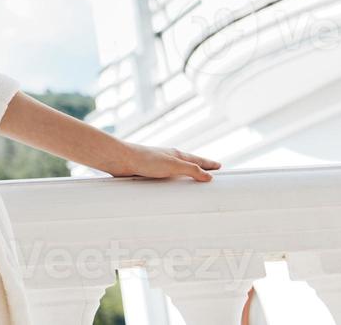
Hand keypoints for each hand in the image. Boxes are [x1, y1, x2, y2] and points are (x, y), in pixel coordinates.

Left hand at [105, 142, 220, 181]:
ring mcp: (159, 165)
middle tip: (210, 173)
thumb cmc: (145, 159)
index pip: (198, 160)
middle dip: (199, 169)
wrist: (120, 159)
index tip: (219, 166)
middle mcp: (168, 158)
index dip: (209, 164)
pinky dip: (173, 181)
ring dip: (186, 175)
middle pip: (188, 164)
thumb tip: (208, 176)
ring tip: (193, 181)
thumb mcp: (172, 165)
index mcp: (176, 155)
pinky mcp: (149, 172)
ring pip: (177, 171)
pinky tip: (169, 186)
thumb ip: (191, 170)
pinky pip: (166, 178)